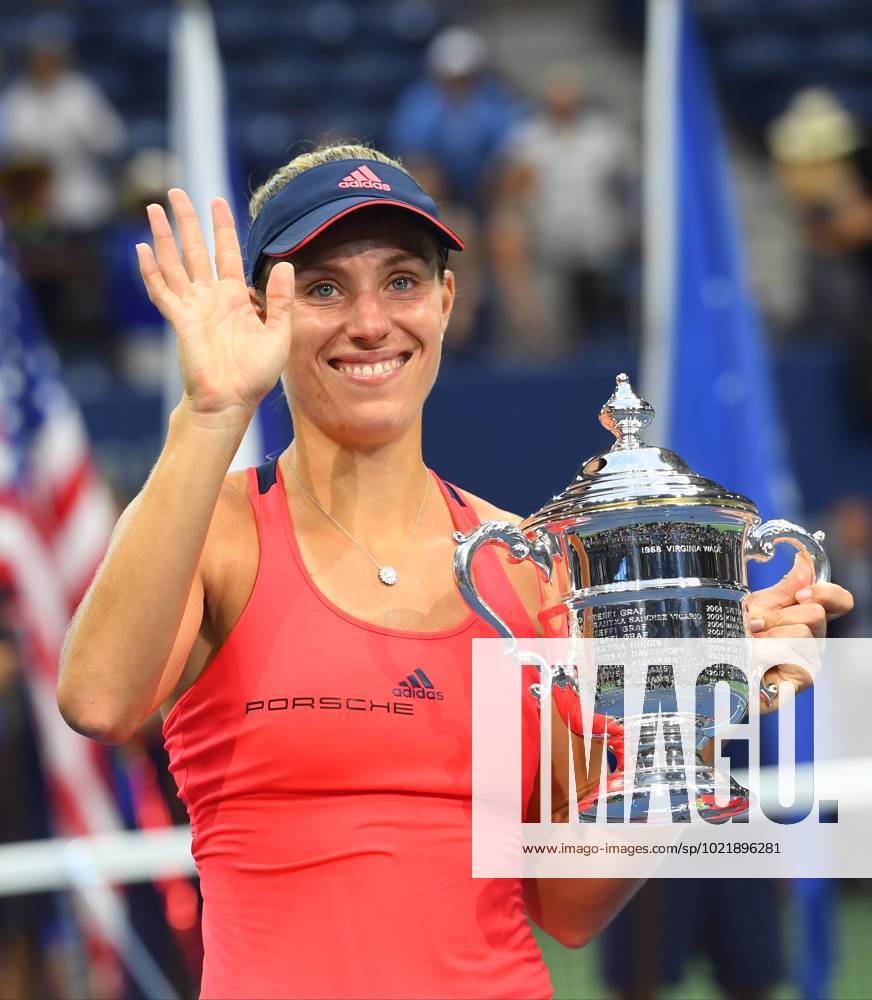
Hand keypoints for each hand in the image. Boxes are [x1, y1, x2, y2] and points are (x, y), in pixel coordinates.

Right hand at [136, 189, 293, 426]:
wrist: (232, 400)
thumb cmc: (256, 373)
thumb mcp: (279, 332)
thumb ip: (281, 299)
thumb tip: (286, 265)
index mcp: (235, 297)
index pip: (227, 253)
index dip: (222, 227)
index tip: (217, 201)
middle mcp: (211, 297)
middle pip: (195, 249)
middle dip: (186, 221)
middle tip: (176, 191)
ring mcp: (192, 307)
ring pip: (174, 263)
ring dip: (163, 236)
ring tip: (153, 208)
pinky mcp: (179, 320)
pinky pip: (162, 291)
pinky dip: (151, 271)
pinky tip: (142, 248)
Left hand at [747, 552, 853, 699]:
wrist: (720, 661)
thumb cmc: (741, 635)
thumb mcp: (760, 604)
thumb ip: (786, 586)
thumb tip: (803, 561)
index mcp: (808, 617)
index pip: (841, 602)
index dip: (826, 593)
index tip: (800, 594)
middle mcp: (815, 639)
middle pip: (815, 614)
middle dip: (778, 615)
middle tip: (756, 625)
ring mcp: (810, 660)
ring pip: (801, 634)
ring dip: (767, 636)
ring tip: (751, 643)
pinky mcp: (800, 679)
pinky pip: (792, 657)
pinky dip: (766, 654)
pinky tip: (754, 657)